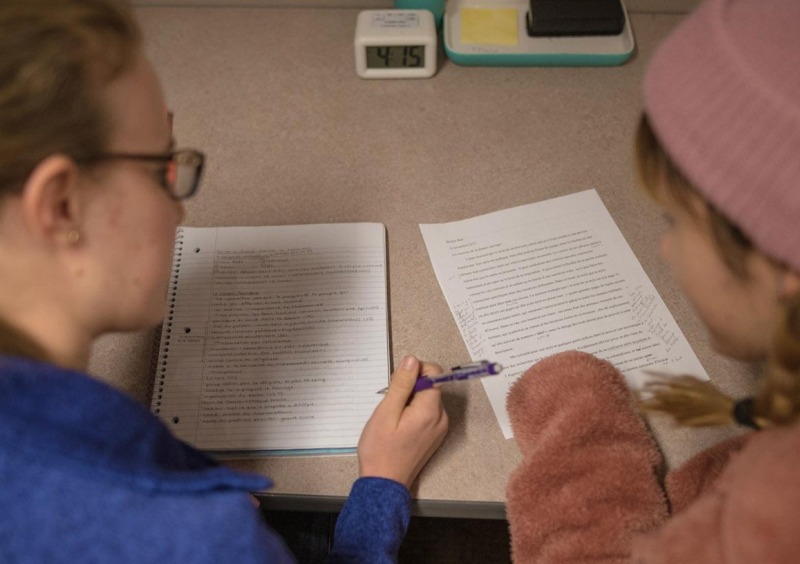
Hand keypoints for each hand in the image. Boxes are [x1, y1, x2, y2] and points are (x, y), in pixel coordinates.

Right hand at [357, 355, 448, 488]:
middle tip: (391, 402)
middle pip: (431, 386)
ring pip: (428, 399)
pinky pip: (427, 413)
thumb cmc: (381, 450)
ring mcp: (439, 428)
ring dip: (411, 400)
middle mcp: (440, 418)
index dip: (415, 371)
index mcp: (430, 410)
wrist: (384, 483)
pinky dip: (414, 412)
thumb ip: (401, 384)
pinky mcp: (434, 435)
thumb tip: (412, 361)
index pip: (434, 373)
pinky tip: (399, 424)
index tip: (398, 382)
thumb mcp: (386, 412)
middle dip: (411, 386)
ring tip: (393, 416)